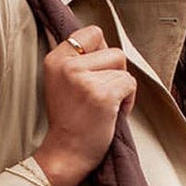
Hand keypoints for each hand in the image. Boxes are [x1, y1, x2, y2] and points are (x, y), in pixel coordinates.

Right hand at [32, 27, 135, 185]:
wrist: (65, 153)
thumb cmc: (69, 121)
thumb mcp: (60, 81)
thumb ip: (76, 60)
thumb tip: (103, 42)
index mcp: (55, 59)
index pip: (91, 32)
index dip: (102, 51)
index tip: (97, 71)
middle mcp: (67, 66)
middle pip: (112, 49)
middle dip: (115, 71)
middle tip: (101, 92)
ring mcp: (84, 80)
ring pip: (123, 66)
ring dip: (122, 86)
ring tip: (106, 104)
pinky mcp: (102, 95)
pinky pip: (130, 84)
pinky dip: (129, 100)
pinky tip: (113, 113)